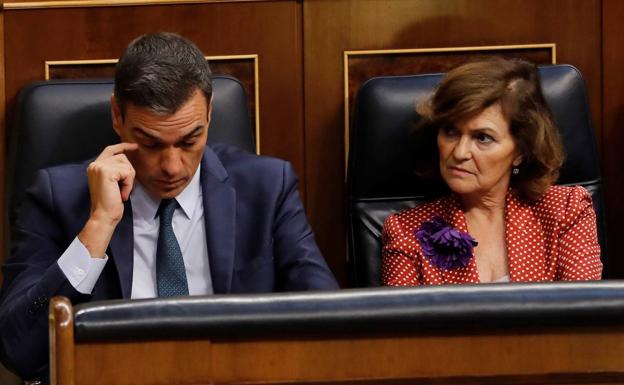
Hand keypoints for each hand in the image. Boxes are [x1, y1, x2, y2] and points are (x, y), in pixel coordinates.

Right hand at [78, 143, 137, 257]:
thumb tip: (128, 160)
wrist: (103, 216)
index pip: (110, 150)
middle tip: (123, 189)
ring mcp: (100, 167)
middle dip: (129, 172)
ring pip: (126, 164)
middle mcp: (95, 164)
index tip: (135, 147)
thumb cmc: (110, 203)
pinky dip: (129, 184)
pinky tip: (122, 194)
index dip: (123, 146)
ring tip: (121, 192)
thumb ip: (116, 170)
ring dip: (129, 180)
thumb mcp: (113, 183)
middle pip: (122, 157)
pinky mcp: (107, 172)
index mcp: (95, 166)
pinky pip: (127, 173)